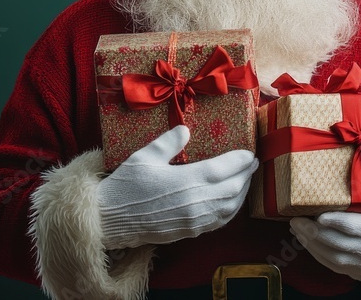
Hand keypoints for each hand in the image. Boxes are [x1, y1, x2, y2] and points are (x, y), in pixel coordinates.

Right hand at [96, 125, 257, 248]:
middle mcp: (195, 202)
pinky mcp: (189, 232)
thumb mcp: (144, 157)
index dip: (239, 160)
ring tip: (246, 180)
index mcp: (186, 181)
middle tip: (253, 163)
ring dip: (242, 192)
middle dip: (246, 174)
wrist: (108, 222)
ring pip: (229, 207)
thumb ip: (168, 142)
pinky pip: (219, 222)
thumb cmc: (124, 187)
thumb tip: (186, 129)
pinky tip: (232, 203)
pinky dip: (231, 210)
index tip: (249, 152)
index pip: (223, 169)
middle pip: (232, 188)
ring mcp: (194, 220)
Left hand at [289, 177, 360, 281]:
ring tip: (297, 230)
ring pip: (330, 256)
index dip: (333, 221)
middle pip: (334, 242)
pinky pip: (334, 266)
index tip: (317, 214)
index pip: (352, 228)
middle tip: (295, 218)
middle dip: (311, 231)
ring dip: (311, 243)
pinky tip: (310, 246)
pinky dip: (319, 256)